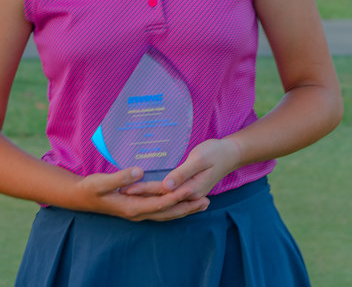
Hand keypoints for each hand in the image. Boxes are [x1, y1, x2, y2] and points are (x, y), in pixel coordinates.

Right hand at [76, 167, 209, 221]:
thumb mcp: (102, 181)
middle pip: (167, 213)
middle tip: (206, 202)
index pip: (158, 204)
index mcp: (131, 207)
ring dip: (184, 210)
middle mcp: (137, 213)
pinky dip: (174, 208)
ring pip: (166, 215)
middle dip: (187, 208)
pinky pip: (161, 212)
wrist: (81, 197)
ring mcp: (138, 213)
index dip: (175, 198)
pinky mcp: (138, 209)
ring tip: (202, 204)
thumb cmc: (91, 188)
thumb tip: (139, 172)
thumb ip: (120, 176)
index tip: (190, 191)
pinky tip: (183, 204)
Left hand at [126, 138, 241, 203]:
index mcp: (190, 189)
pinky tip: (147, 195)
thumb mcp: (199, 159)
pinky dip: (157, 195)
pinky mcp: (189, 189)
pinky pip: (169, 196)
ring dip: (146, 198)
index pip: (161, 192)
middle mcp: (189, 195)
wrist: (231, 154)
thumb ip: (182, 173)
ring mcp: (189, 193)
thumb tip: (166, 186)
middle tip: (119, 193)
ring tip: (128, 196)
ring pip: (164, 199)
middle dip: (140, 195)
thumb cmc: (215, 153)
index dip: (143, 190)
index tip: (126, 188)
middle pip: (160, 197)